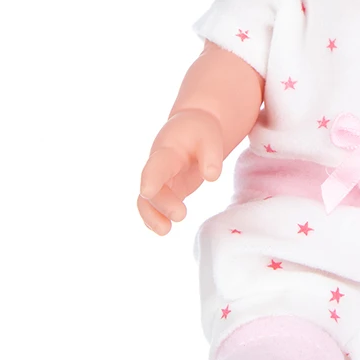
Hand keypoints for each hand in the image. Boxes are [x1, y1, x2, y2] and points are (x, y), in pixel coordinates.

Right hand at [138, 108, 223, 234]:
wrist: (192, 128)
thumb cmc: (200, 131)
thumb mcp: (210, 136)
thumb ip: (211, 155)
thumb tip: (212, 177)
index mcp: (167, 150)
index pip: (156, 165)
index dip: (151, 178)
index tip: (147, 191)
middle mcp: (158, 167)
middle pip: (153, 188)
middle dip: (162, 204)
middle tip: (181, 215)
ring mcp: (160, 180)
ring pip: (148, 201)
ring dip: (153, 216)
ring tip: (165, 231)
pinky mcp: (168, 190)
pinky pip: (156, 206)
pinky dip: (156, 218)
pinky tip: (164, 229)